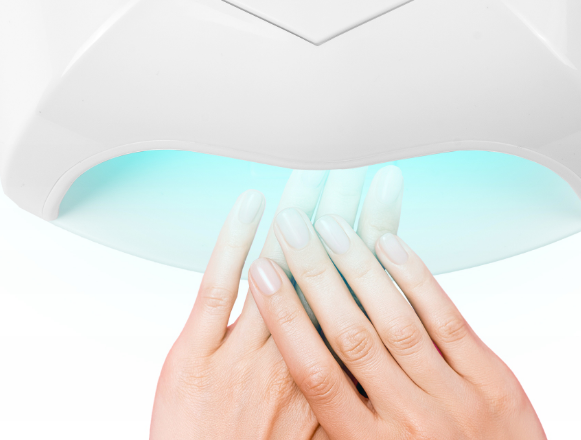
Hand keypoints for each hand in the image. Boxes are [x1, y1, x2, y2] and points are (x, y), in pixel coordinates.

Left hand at [150, 166, 403, 438]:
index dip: (375, 238)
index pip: (361, 290)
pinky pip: (217, 287)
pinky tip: (253, 203)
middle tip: (359, 166)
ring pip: (277, 269)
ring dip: (297, 216)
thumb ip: (342, 377)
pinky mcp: (193, 355)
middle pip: (325, 270)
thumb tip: (369, 327)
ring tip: (318, 171)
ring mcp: (240, 355)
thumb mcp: (318, 426)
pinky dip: (234, 242)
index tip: (387, 193)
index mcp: (326, 377)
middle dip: (342, 213)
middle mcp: (289, 360)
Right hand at [249, 211, 546, 439]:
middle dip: (314, 275)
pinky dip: (417, 279)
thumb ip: (340, 426)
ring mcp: (455, 400)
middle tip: (291, 226)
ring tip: (332, 223)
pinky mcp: (493, 383)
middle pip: (350, 335)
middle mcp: (409, 424)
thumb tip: (300, 367)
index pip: (315, 373)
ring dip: (359, 266)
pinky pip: (448, 320)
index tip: (261, 273)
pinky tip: (391, 242)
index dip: (285, 318)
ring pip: (396, 320)